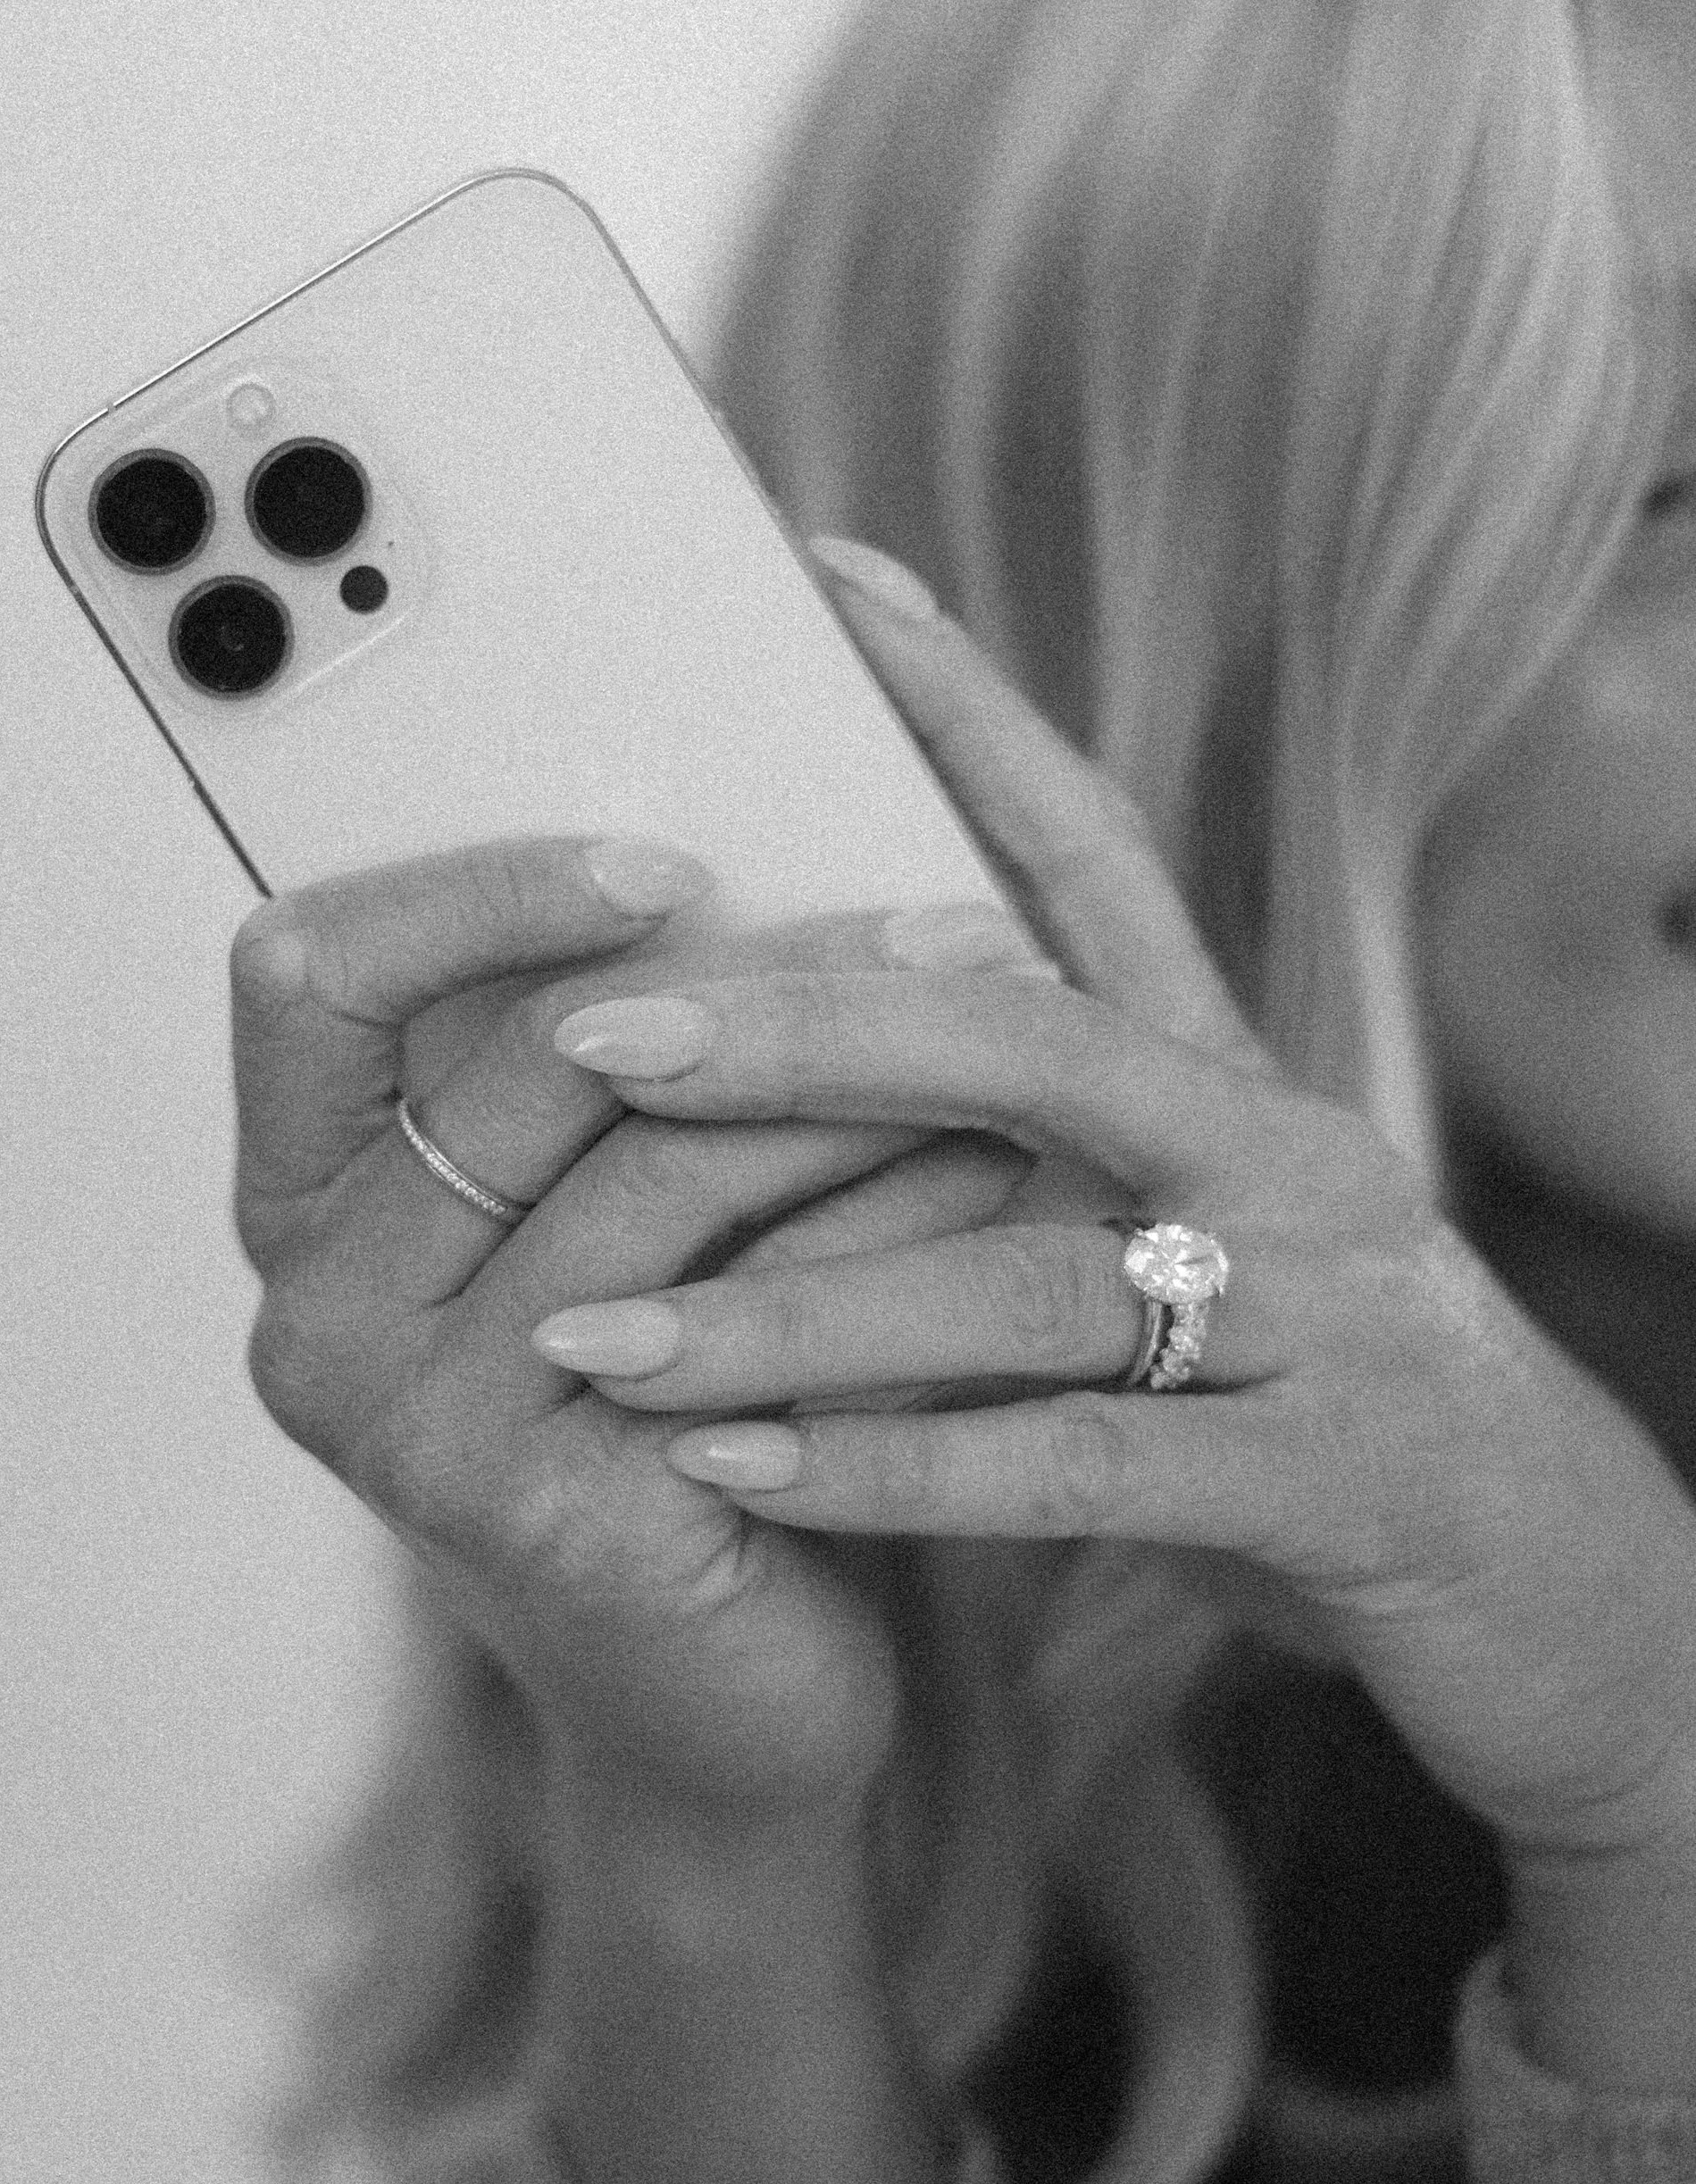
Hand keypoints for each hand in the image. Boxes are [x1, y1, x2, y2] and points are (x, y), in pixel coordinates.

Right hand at [230, 833, 1021, 1838]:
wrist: (725, 1703)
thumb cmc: (686, 1416)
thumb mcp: (620, 1222)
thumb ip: (625, 1069)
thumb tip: (785, 826)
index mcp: (299, 1207)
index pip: (309, 976)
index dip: (476, 891)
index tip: (672, 857)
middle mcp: (314, 1315)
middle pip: (529, 1059)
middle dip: (773, 976)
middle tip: (960, 926)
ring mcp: (413, 1426)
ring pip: (657, 1171)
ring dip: (861, 1086)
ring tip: (1018, 1028)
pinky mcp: (544, 1512)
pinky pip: (742, 1309)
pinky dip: (882, 1222)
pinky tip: (1006, 1174)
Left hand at [532, 561, 1695, 1876]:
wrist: (1591, 1609)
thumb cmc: (1335, 1422)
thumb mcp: (1204, 1261)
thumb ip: (1044, 1174)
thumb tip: (827, 1063)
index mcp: (1241, 1083)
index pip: (1097, 850)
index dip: (968, 707)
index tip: (827, 574)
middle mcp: (1288, 1158)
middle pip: (1024, 1036)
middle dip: (796, 1032)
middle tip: (592, 1037)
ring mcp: (1323, 1317)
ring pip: (1020, 1279)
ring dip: (790, 1313)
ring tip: (592, 1340)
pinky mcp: (1336, 1485)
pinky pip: (1075, 1470)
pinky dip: (893, 1472)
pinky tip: (735, 1476)